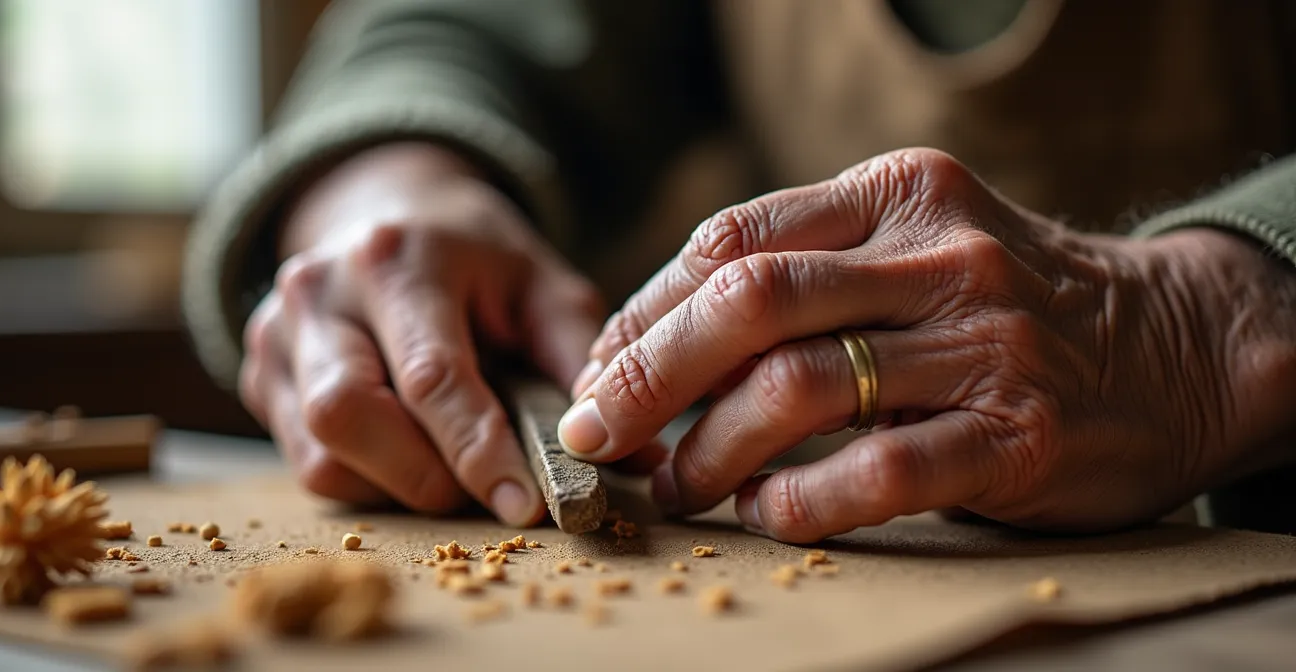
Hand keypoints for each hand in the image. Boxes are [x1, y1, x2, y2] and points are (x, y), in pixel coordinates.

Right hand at [240, 142, 605, 525]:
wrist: (391, 215)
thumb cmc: (477, 259)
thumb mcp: (542, 284)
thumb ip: (582, 359)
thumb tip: (635, 451)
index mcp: (398, 258)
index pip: (430, 376)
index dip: (478, 452)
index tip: (525, 504)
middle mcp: (319, 290)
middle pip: (347, 416)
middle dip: (426, 476)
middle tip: (490, 487)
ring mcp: (277, 333)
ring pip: (319, 454)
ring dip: (396, 485)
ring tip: (451, 463)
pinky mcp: (260, 373)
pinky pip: (306, 462)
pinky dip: (368, 480)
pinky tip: (409, 452)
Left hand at [560, 148, 1295, 541]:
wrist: (1176, 345)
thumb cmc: (1010, 304)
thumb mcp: (918, 247)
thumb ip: (812, 269)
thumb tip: (662, 338)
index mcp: (897, 195)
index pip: (735, 241)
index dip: (649, 310)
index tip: (601, 368)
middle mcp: (940, 255)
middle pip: (750, 303)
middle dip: (649, 373)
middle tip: (596, 429)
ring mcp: (984, 342)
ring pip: (801, 388)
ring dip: (710, 447)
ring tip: (677, 485)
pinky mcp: (1020, 433)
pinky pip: (879, 468)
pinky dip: (802, 500)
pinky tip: (768, 514)